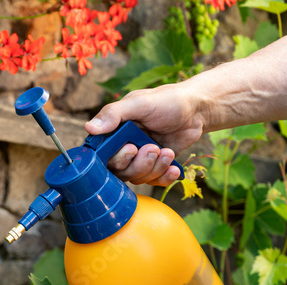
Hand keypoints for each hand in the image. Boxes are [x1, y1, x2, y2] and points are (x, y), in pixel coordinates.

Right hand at [85, 84, 204, 185]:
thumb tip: (89, 128)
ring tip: (167, 152)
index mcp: (114, 132)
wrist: (197, 109)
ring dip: (154, 168)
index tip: (130, 149)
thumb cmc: (167, 101)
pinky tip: (173, 166)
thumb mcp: (139, 103)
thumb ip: (114, 114)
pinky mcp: (155, 166)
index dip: (115, 158)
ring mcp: (140, 159)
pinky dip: (164, 177)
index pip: (103, 155)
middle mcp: (124, 147)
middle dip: (139, 163)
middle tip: (153, 148)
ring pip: (137, 178)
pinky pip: (153, 182)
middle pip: (120, 171)